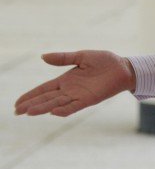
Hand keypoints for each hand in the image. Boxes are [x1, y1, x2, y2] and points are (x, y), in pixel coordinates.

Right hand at [13, 50, 134, 116]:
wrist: (124, 67)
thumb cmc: (104, 61)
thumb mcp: (81, 56)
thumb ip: (63, 58)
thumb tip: (42, 57)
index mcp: (66, 80)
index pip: (43, 89)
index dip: (30, 95)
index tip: (17, 103)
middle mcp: (70, 90)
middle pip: (46, 99)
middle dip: (31, 104)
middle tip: (16, 112)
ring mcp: (79, 96)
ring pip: (57, 104)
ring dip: (43, 108)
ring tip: (28, 113)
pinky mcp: (90, 99)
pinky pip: (75, 106)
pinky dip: (64, 109)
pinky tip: (53, 112)